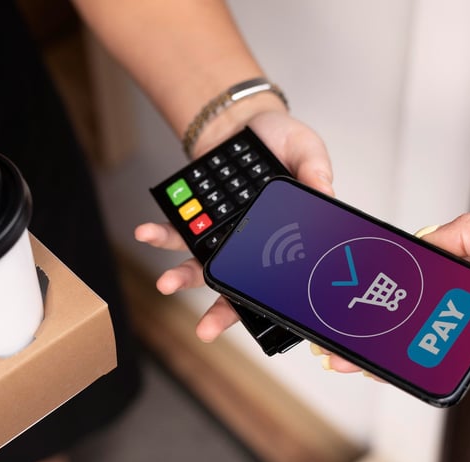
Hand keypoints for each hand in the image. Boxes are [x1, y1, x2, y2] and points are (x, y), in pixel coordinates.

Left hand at [135, 110, 333, 341]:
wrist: (247, 121)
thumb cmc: (282, 142)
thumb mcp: (308, 151)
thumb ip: (316, 171)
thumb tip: (324, 192)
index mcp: (281, 242)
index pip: (274, 282)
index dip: (267, 307)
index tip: (261, 325)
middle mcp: (247, 246)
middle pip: (235, 288)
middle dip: (218, 314)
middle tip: (206, 330)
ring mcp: (219, 234)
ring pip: (199, 266)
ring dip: (181, 278)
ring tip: (167, 284)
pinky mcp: (197, 217)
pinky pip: (175, 231)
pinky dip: (158, 234)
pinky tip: (145, 233)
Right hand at [318, 214, 469, 394]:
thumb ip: (468, 233)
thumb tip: (425, 236)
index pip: (419, 265)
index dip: (386, 271)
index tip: (355, 277)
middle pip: (407, 303)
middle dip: (370, 311)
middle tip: (337, 318)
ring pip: (412, 337)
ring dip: (377, 343)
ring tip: (343, 348)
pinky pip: (431, 365)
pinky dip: (402, 368)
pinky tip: (376, 366)